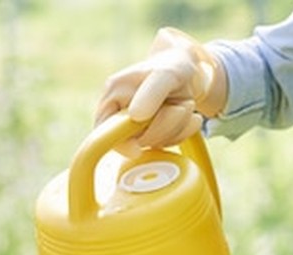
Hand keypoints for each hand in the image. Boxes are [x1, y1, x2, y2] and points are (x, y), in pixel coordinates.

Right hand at [95, 27, 227, 153]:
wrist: (189, 70)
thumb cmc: (173, 67)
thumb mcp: (166, 74)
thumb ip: (151, 93)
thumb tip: (135, 116)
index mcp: (112, 97)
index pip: (104, 133)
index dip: (120, 144)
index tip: (137, 149)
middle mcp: (120, 114)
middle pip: (134, 141)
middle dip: (163, 127)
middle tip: (181, 106)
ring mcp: (136, 126)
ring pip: (153, 143)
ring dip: (177, 127)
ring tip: (185, 103)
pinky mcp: (151, 134)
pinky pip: (166, 144)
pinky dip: (182, 131)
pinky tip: (187, 114)